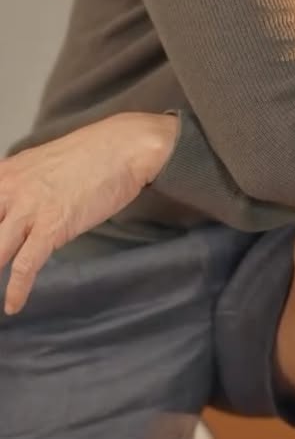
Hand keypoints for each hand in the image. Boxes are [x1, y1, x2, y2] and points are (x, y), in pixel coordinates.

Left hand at [0, 112, 177, 314]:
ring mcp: (30, 208)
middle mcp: (9, 189)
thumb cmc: (90, 154)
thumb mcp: (41, 164)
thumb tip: (11, 209)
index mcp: (5, 173)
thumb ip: (19, 185)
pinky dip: (16, 290)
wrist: (126, 145)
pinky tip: (13, 306)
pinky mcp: (52, 226)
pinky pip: (24, 266)